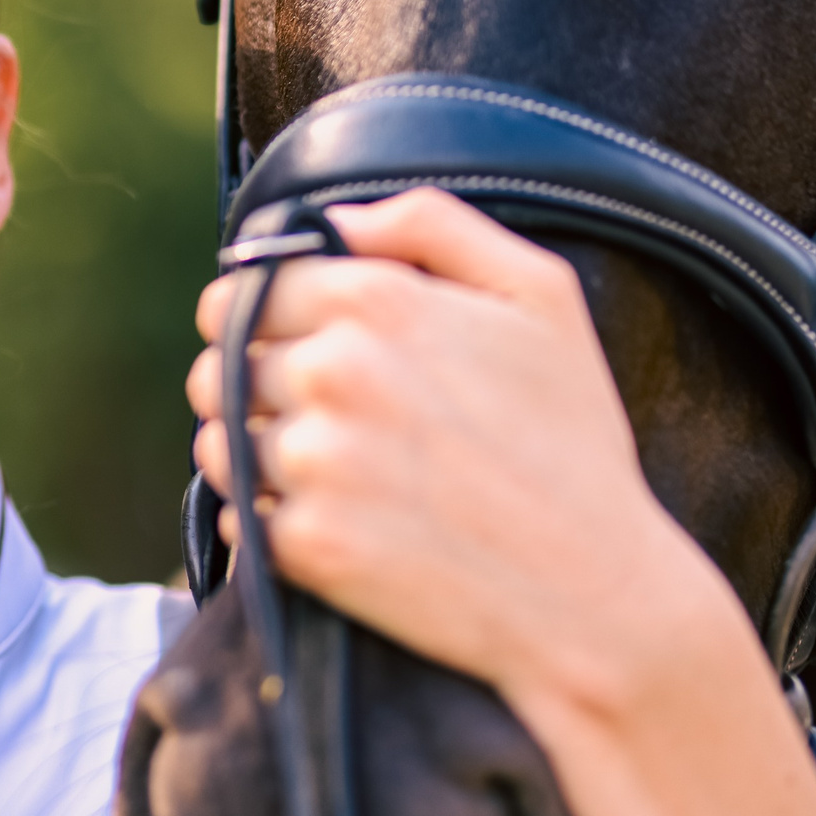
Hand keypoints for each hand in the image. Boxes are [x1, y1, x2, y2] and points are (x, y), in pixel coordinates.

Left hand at [185, 187, 734, 718]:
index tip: (297, 347)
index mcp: (376, 302)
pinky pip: (238, 516)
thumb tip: (339, 220)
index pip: (243, 291)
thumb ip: (432, 225)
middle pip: (220, 366)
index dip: (261, 319)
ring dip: (256, 456)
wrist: (596, 595)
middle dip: (255, 387)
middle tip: (329, 421)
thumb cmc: (571, 442)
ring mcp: (314, 463)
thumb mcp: (540, 297)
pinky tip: (338, 523)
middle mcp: (332, 374)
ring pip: (219, 442)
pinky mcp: (304, 544)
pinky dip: (268, 521)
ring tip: (341, 476)